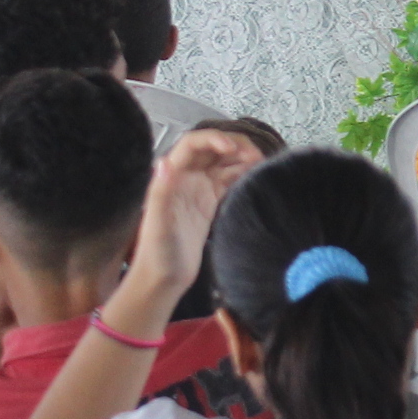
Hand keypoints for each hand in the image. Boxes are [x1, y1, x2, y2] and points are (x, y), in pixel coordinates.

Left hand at [111, 126, 263, 326]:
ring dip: (240, 157)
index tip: (232, 147)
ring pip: (222, 162)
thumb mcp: (157, 224)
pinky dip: (242, 173)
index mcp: (171, 178)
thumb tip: (164, 162)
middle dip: (233, 144)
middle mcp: (184, 179)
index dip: (213, 139)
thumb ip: (160, 192)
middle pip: (210, 149)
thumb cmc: (157, 254)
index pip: (192, 145)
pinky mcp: (208, 203)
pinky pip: (227, 180)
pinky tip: (255, 173)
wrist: (163, 279)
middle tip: (254, 153)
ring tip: (260, 160)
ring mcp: (197, 190)